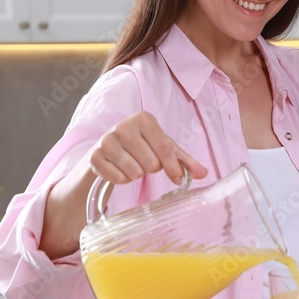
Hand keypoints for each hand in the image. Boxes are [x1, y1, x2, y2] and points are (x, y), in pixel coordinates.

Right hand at [89, 111, 207, 184]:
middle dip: (151, 168)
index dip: (173, 167)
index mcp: (143, 119)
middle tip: (146, 162)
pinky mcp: (95, 157)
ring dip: (137, 174)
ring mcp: (106, 141)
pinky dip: (123, 179)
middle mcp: (123, 126)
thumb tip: (204, 173)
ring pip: (134, 172)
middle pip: (150, 163)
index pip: (165, 149)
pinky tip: (120, 169)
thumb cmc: (143, 145)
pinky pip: (118, 179)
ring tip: (133, 164)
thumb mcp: (164, 148)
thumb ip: (185, 161)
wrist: (109, 148)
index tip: (178, 179)